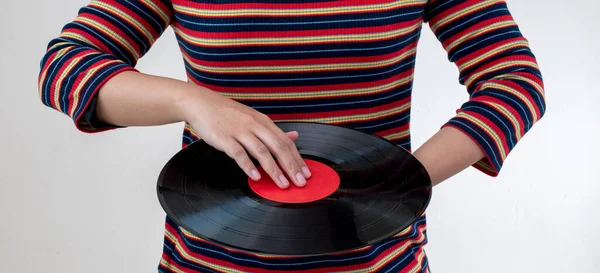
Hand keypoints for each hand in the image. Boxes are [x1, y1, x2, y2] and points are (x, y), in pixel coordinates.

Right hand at [178, 87, 310, 188]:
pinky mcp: (225, 138)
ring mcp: (240, 131)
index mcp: (264, 122)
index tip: (306, 174)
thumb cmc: (228, 113)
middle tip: (300, 183)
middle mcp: (255, 126)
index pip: (286, 143)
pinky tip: (255, 177)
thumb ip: (273, 131)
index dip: (298, 159)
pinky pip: (239, 153)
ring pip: (261, 152)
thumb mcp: (254, 118)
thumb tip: (295, 136)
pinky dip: (248, 165)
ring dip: (274, 170)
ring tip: (282, 184)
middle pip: (278, 147)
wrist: (202, 103)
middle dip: (291, 167)